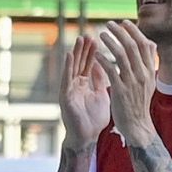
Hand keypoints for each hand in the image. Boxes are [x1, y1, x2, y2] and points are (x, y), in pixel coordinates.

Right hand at [55, 33, 110, 153]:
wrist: (86, 137)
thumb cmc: (93, 119)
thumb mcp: (101, 95)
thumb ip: (101, 81)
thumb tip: (105, 65)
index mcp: (85, 85)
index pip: (89, 65)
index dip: (92, 52)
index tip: (97, 38)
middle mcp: (75, 85)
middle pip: (80, 63)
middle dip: (84, 49)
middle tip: (88, 34)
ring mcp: (69, 90)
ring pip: (73, 68)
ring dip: (76, 53)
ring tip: (79, 39)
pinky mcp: (65, 96)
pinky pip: (66, 78)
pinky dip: (68, 66)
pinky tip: (70, 54)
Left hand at [91, 23, 158, 142]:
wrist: (138, 125)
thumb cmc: (140, 102)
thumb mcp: (150, 80)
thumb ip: (149, 62)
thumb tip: (151, 43)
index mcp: (150, 70)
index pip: (144, 44)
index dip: (134, 31)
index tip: (124, 23)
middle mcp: (143, 74)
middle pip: (132, 46)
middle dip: (120, 32)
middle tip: (109, 24)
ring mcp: (132, 82)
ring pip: (121, 55)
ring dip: (110, 42)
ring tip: (101, 35)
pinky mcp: (120, 90)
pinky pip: (111, 70)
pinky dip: (103, 59)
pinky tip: (96, 54)